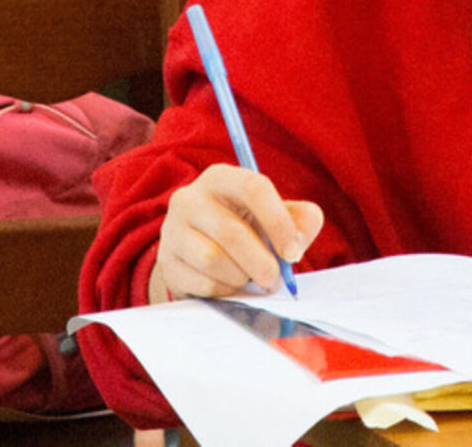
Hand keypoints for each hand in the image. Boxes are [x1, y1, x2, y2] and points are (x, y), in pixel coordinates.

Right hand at [149, 165, 324, 302]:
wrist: (197, 253)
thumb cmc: (244, 230)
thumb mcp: (271, 218)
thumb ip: (297, 220)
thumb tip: (304, 232)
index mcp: (221, 178)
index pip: (253, 188)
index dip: (278, 222)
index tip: (294, 253)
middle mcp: (190, 197)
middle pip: (232, 232)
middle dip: (261, 263)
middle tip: (273, 279)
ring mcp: (172, 229)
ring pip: (214, 260)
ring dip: (241, 278)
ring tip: (246, 278)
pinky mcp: (167, 261)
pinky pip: (202, 283)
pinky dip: (224, 292)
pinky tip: (226, 285)